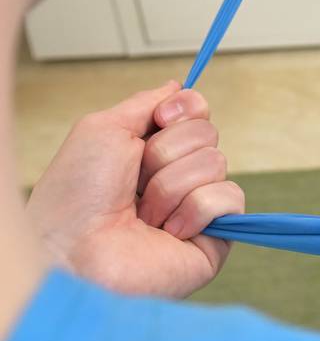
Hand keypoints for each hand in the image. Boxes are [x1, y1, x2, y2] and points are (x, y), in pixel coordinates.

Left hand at [26, 80, 243, 298]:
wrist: (69, 253)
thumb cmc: (73, 197)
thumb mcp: (102, 128)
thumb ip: (145, 103)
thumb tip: (178, 87)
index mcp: (152, 153)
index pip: (198, 112)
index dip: (183, 110)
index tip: (159, 121)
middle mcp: (176, 178)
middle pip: (208, 133)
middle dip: (166, 153)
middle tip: (136, 182)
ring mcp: (195, 210)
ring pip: (216, 162)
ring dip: (171, 186)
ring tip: (143, 215)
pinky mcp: (213, 240)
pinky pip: (229, 198)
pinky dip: (194, 209)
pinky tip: (167, 232)